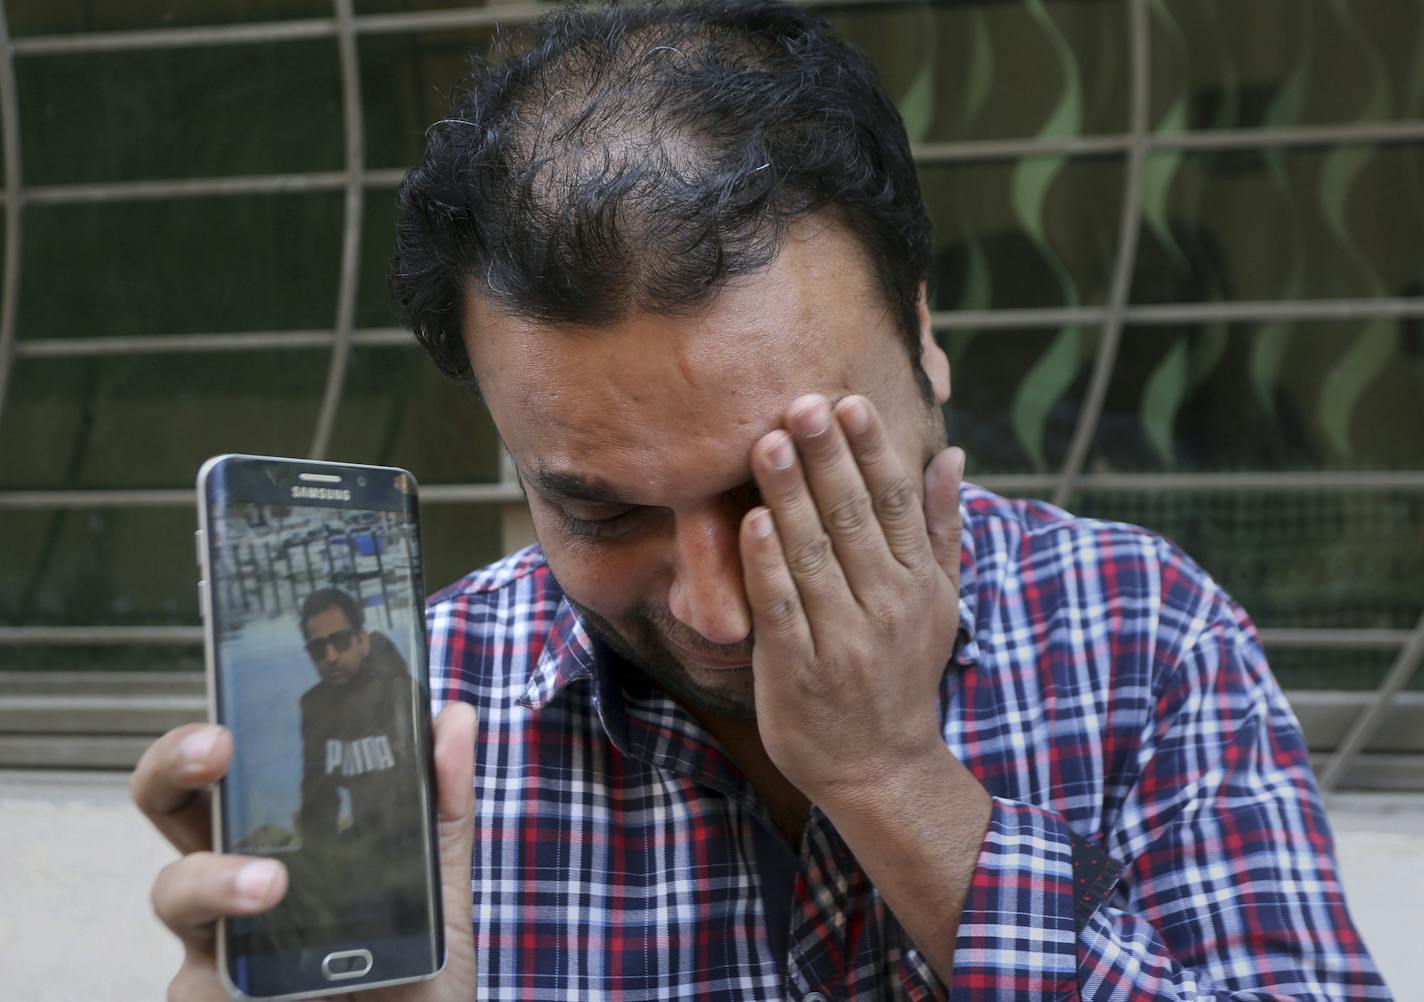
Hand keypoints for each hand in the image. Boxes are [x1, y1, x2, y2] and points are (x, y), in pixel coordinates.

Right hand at [131, 703, 477, 1000]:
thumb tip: (453, 716)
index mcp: (284, 838)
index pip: (230, 772)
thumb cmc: (411, 971)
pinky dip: (227, 982)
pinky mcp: (212, 1001)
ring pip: (174, 891)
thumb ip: (444, 808)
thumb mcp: (440, 888)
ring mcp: (218, 944)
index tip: (238, 707)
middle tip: (217, 749)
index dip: (213, 734)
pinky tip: (283, 986)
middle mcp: (236, 881)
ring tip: (270, 885)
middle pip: (171, 807)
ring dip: (214, 879)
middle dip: (175, 765)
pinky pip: (197, 984)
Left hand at [739, 393, 962, 807]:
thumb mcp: (939, 600)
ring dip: (790, 496)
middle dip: (827, 457)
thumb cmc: (902, 670)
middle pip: (853, 518)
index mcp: (919, 582)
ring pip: (813, 555)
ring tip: (768, 442)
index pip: (896, 502)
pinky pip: (780, 607)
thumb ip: (941, 526)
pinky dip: (765, 563)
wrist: (879, 766)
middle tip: (802, 401)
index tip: (850, 402)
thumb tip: (951, 455)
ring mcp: (841, 639)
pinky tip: (751, 519)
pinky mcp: (797, 669)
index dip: (872, 451)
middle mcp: (886, 605)